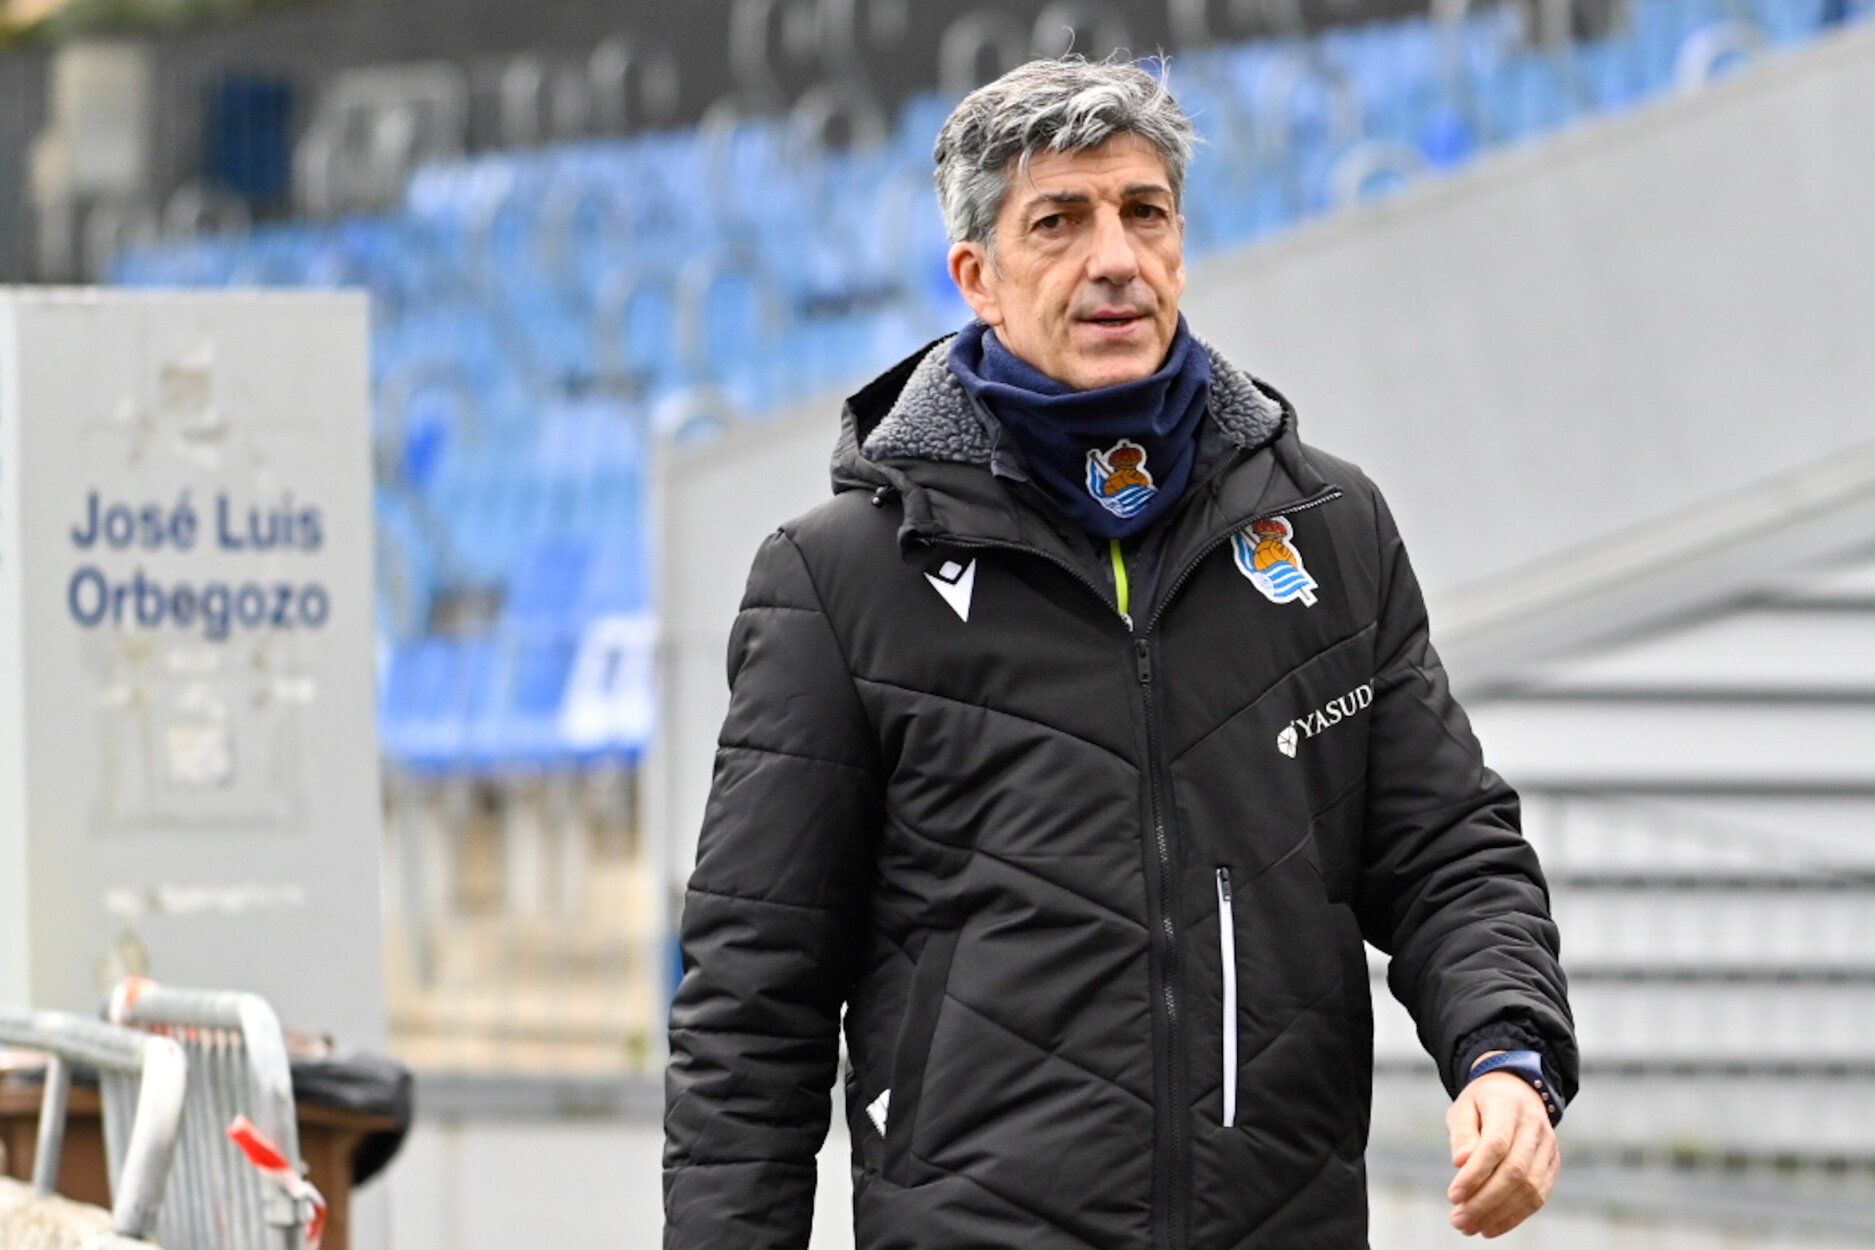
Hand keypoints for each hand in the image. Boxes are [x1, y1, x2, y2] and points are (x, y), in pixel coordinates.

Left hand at [1444, 1051, 1560, 1236]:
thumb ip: (1463, 1133)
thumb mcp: (1464, 1107)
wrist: (1516, 1091)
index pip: (1495, 1145)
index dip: (1475, 1174)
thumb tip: (1461, 1163)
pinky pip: (1538, 1196)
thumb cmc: (1482, 1102)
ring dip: (1499, 1214)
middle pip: (1514, 1171)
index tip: (1453, 1196)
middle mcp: (1535, 1127)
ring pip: (1529, 1188)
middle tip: (1458, 1221)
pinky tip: (1491, 1226)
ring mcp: (1548, 1147)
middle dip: (1485, 1201)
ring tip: (1470, 1227)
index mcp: (1508, 1106)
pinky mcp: (1553, 1165)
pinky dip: (1515, 1216)